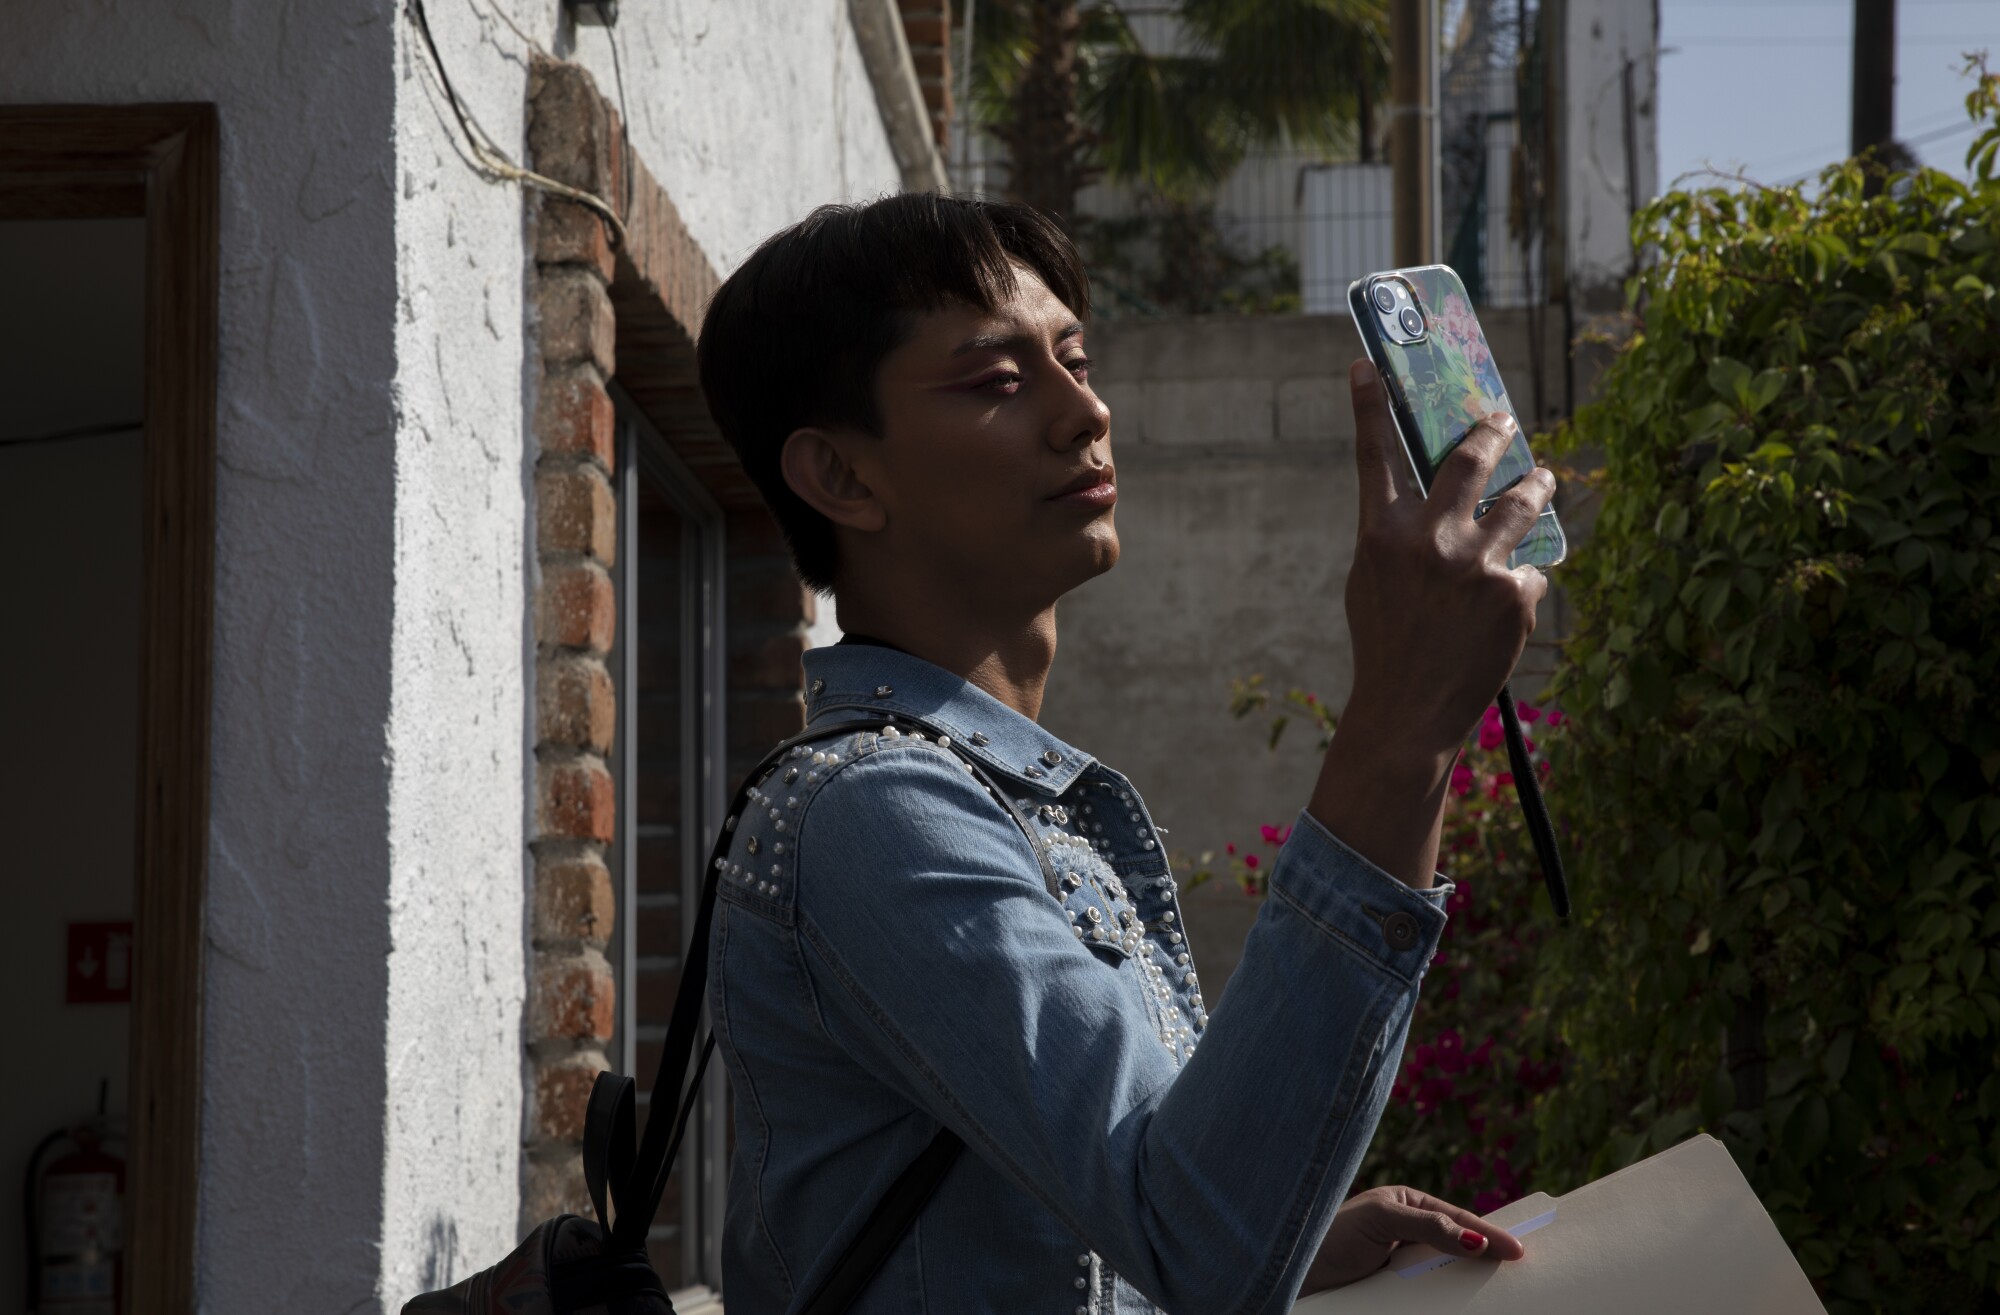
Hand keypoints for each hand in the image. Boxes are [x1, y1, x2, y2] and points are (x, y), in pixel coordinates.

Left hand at [1300, 1184, 1526, 1293]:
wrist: (1290, 1273)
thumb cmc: (1328, 1237)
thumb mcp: (1379, 1221)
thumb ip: (1426, 1226)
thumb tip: (1474, 1240)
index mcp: (1406, 1204)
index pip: (1457, 1218)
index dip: (1489, 1234)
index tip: (1518, 1250)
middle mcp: (1407, 1231)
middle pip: (1457, 1247)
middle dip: (1486, 1257)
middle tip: (1522, 1272)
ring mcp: (1402, 1263)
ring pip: (1446, 1273)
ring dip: (1468, 1283)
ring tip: (1500, 1292)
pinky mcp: (1396, 1290)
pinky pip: (1430, 1295)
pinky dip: (1448, 1300)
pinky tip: (1464, 1305)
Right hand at [1305, 360, 1554, 885]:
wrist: (1410, 711)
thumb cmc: (1386, 643)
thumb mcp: (1373, 581)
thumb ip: (1399, 534)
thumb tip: (1441, 495)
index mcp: (1382, 534)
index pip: (1375, 455)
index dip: (1369, 406)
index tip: (1367, 364)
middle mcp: (1429, 539)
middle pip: (1470, 458)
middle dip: (1492, 431)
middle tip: (1503, 421)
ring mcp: (1476, 564)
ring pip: (1522, 500)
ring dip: (1536, 485)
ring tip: (1542, 480)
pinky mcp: (1513, 593)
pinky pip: (1530, 566)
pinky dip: (1522, 577)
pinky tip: (1508, 600)